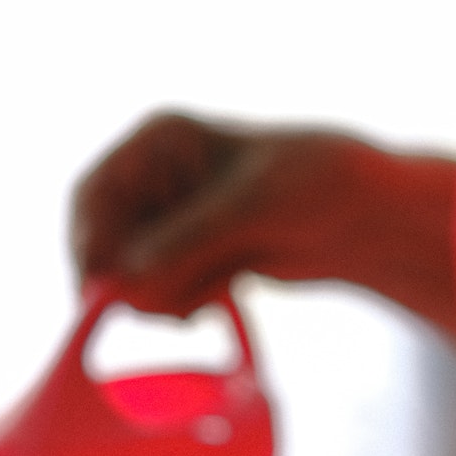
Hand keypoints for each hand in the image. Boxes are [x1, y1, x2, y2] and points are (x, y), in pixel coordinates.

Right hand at [70, 112, 455, 330]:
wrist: (367, 215)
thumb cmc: (318, 185)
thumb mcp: (250, 207)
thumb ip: (188, 241)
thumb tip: (126, 281)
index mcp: (160, 141)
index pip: (96, 195)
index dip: (89, 246)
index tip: (100, 295)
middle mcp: (157, 176)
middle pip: (104, 241)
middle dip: (129, 281)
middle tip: (167, 314)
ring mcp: (172, 218)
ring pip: (130, 273)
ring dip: (159, 297)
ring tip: (203, 305)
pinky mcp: (191, 253)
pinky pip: (160, 289)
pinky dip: (178, 303)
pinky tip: (212, 305)